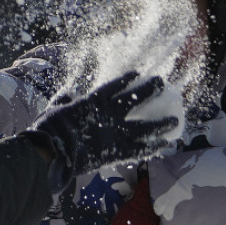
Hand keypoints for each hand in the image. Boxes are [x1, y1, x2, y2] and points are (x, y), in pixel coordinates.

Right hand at [30, 72, 178, 182]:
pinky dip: (152, 147)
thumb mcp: (56, 108)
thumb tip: (68, 94)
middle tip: (162, 83)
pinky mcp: (117, 151)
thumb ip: (65, 99)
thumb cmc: (51, 129)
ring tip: (175, 120)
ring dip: (160, 123)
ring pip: (144, 126)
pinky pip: (139, 149)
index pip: (114, 86)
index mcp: (93, 102)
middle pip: (135, 99)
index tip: (139, 73)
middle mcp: (108, 114)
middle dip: (149, 90)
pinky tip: (165, 144)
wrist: (54, 151)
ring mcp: (115, 133)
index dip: (127, 79)